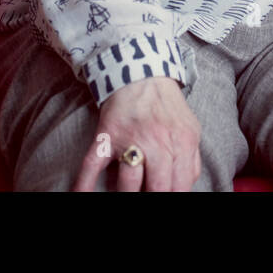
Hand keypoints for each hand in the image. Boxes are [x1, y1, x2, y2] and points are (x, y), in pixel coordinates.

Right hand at [74, 76, 201, 191]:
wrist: (142, 74)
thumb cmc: (167, 107)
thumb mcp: (190, 130)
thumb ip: (191, 160)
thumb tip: (185, 187)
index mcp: (181, 142)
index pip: (179, 186)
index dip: (172, 197)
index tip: (166, 198)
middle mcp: (157, 142)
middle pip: (156, 188)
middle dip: (151, 197)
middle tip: (145, 194)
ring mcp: (130, 140)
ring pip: (127, 183)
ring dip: (126, 194)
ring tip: (126, 192)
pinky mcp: (106, 136)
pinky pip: (92, 165)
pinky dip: (84, 184)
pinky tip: (81, 194)